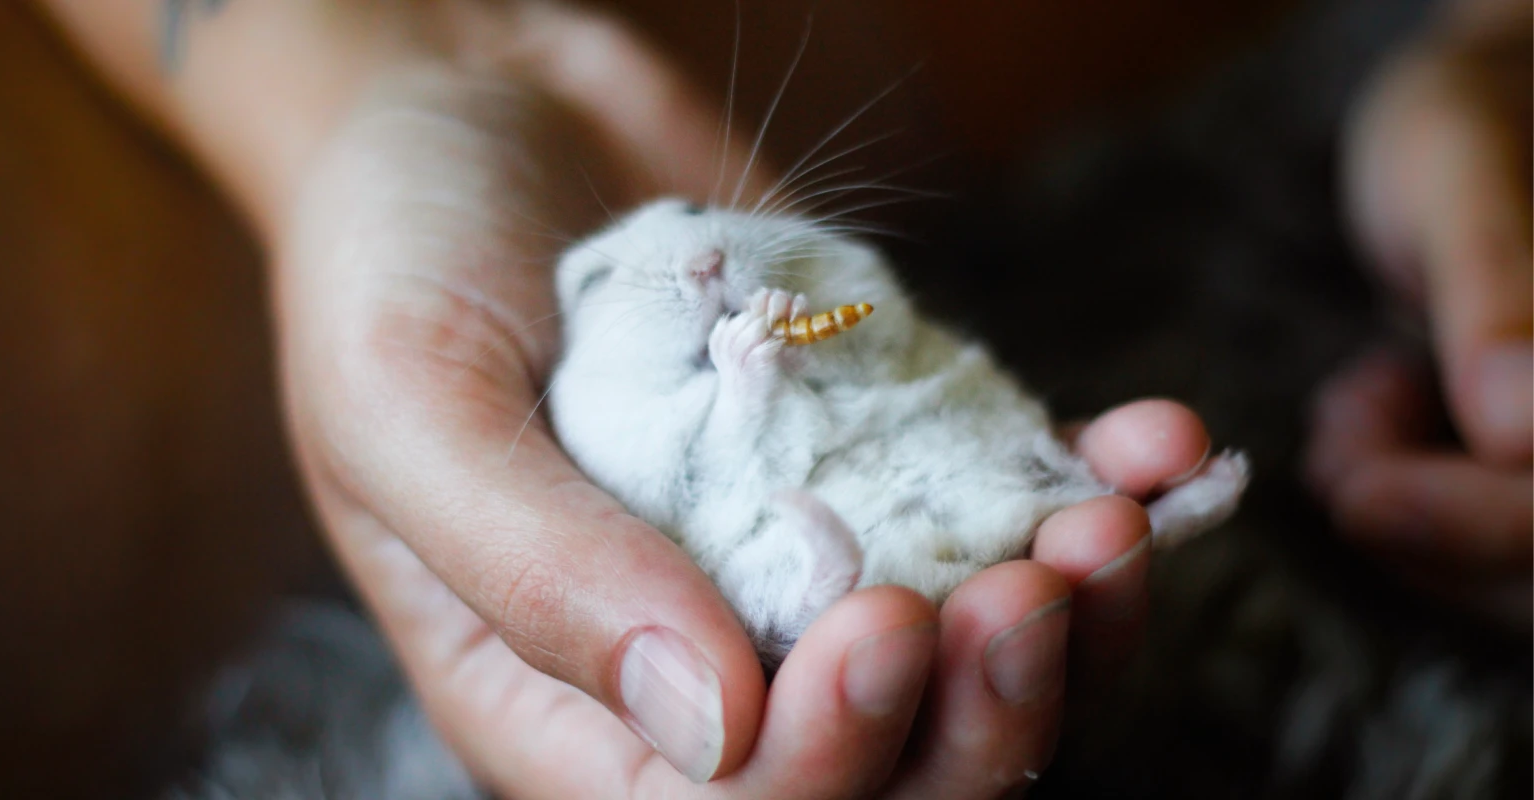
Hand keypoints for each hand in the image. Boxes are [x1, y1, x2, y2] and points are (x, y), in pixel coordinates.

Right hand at [275, 7, 1222, 794]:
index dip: (831, 762)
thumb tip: (714, 726)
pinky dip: (1096, 488)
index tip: (883, 619)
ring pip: (975, 667)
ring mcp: (803, 549)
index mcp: (562, 693)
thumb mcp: (409, 403)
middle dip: (980, 718)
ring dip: (1070, 627)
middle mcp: (699, 650)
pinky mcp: (879, 447)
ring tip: (1105, 529)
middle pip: (881, 772)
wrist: (475, 105)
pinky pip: (1008, 509)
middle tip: (1024, 591)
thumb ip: (538, 571)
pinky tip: (1148, 444)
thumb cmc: (395, 253)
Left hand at [1312, 0, 1530, 627]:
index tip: (1358, 496)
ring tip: (1355, 403)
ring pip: (1516, 575)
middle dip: (1431, 529)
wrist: (1473, 123)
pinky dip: (1410, 504)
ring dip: (1409, 516)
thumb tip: (1521, 433)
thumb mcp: (1468, 177)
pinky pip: (1487, 547)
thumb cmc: (1471, 123)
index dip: (1485, 525)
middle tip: (1336, 448)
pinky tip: (1372, 413)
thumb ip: (1502, 293)